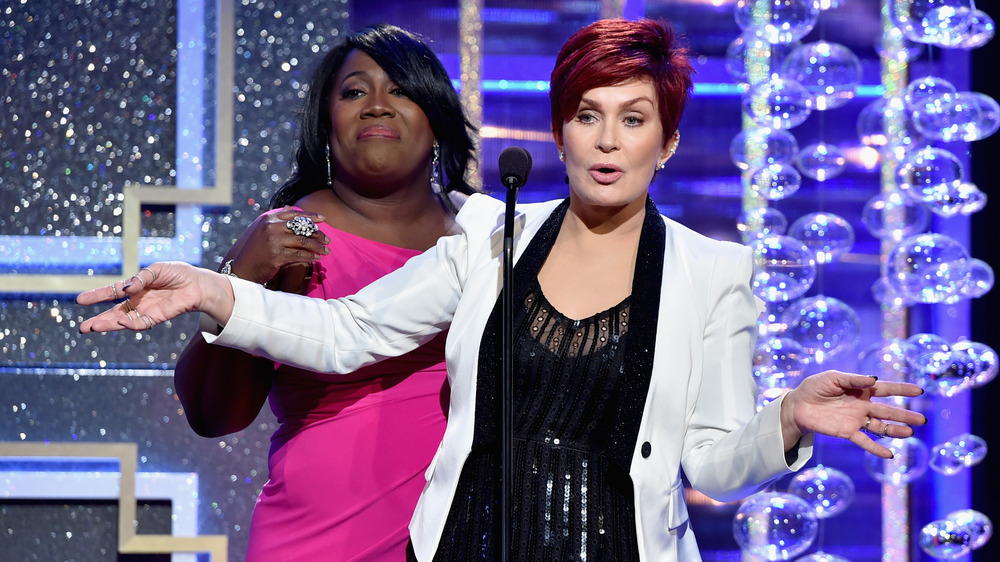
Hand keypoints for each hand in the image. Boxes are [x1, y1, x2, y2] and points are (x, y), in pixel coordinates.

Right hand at [76, 262, 232, 332]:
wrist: (198, 283)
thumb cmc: (179, 273)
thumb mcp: (157, 270)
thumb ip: (141, 278)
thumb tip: (127, 287)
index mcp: (136, 287)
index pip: (112, 292)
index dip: (97, 295)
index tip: (80, 300)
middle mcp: (138, 301)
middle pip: (115, 313)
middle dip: (99, 320)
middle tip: (83, 328)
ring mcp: (147, 310)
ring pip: (124, 321)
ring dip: (110, 325)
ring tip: (93, 328)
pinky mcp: (158, 317)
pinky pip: (142, 323)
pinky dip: (131, 324)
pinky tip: (121, 322)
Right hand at [224, 208, 329, 284]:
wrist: (242, 268)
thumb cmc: (255, 250)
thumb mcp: (263, 231)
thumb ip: (278, 222)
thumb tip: (294, 211)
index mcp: (269, 219)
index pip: (294, 214)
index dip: (310, 216)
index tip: (324, 219)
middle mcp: (271, 227)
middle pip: (301, 228)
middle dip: (317, 234)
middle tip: (328, 240)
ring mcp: (273, 241)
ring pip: (303, 241)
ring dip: (318, 246)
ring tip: (327, 250)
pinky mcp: (276, 255)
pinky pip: (299, 254)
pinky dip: (310, 256)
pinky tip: (317, 258)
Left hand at [780, 370, 926, 458]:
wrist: (797, 405)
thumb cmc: (815, 388)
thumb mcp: (832, 377)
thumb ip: (853, 379)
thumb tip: (874, 379)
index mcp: (861, 390)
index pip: (886, 389)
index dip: (902, 390)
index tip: (919, 391)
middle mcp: (863, 406)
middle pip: (888, 411)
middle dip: (904, 415)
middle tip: (922, 420)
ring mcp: (856, 420)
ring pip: (880, 427)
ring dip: (895, 431)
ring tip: (909, 433)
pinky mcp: (847, 432)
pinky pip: (864, 441)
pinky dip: (876, 448)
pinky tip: (889, 455)